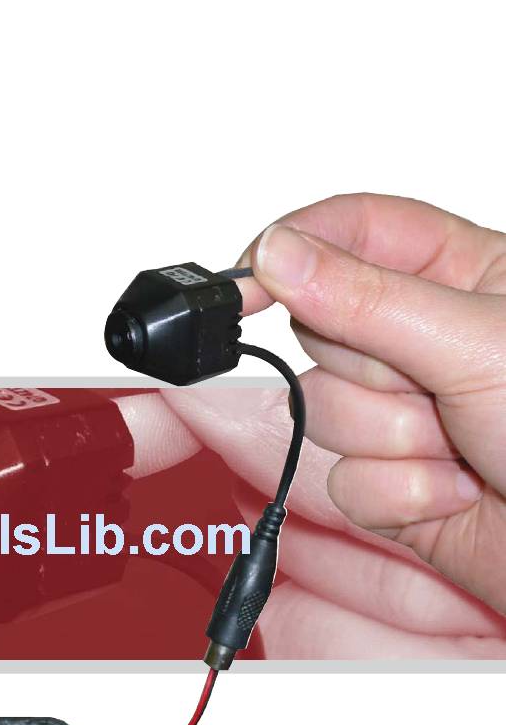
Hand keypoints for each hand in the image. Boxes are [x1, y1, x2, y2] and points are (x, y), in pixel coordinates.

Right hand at [237, 193, 505, 615]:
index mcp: (464, 273)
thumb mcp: (477, 343)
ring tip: (460, 448)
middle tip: (438, 387)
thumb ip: (368, 299)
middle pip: (323, 329)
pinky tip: (457, 493)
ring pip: (325, 411)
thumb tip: (278, 254)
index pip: (353, 230)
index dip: (294, 248)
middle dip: (372, 372)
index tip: (246, 281)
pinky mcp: (394, 482)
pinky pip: (341, 480)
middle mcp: (428, 339)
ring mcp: (407, 412)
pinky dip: (397, 494)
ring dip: (391, 440)